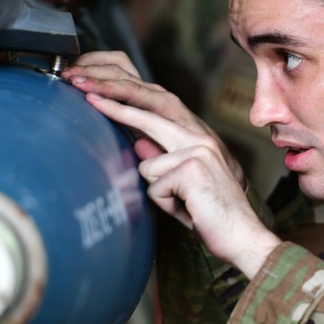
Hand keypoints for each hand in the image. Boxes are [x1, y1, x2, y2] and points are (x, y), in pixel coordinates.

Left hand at [64, 51, 280, 276]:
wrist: (244, 237)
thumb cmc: (213, 215)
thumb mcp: (183, 184)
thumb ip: (164, 161)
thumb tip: (139, 147)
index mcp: (198, 136)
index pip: (157, 107)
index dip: (125, 97)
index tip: (96, 91)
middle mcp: (199, 136)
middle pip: (147, 111)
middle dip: (111, 98)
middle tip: (79, 86)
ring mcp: (197, 148)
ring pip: (146, 165)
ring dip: (159, 193)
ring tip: (184, 205)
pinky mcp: (191, 167)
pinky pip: (154, 187)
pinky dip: (166, 205)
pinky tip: (189, 210)